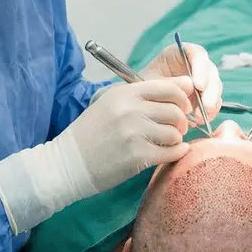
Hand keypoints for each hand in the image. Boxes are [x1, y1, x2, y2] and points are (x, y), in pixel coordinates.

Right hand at [0, 78, 194, 233]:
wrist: (68, 164)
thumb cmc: (91, 134)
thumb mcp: (110, 105)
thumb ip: (141, 97)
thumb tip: (184, 87)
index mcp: (124, 93)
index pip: (167, 87)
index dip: (182, 96)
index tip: (183, 106)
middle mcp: (130, 109)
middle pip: (175, 110)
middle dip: (182, 120)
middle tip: (178, 128)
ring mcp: (134, 133)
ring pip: (176, 132)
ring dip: (177, 139)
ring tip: (168, 143)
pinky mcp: (138, 156)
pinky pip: (172, 152)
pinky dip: (176, 153)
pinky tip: (171, 153)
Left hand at [140, 43, 221, 121]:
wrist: (141, 105)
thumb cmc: (144, 88)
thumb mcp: (152, 84)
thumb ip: (170, 83)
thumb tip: (191, 86)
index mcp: (179, 54)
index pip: (196, 54)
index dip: (201, 69)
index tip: (198, 86)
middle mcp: (193, 64)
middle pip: (210, 71)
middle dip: (210, 90)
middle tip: (205, 106)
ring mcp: (201, 80)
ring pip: (215, 87)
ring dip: (211, 102)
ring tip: (201, 118)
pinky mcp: (204, 95)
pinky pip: (213, 101)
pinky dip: (210, 111)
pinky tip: (201, 120)